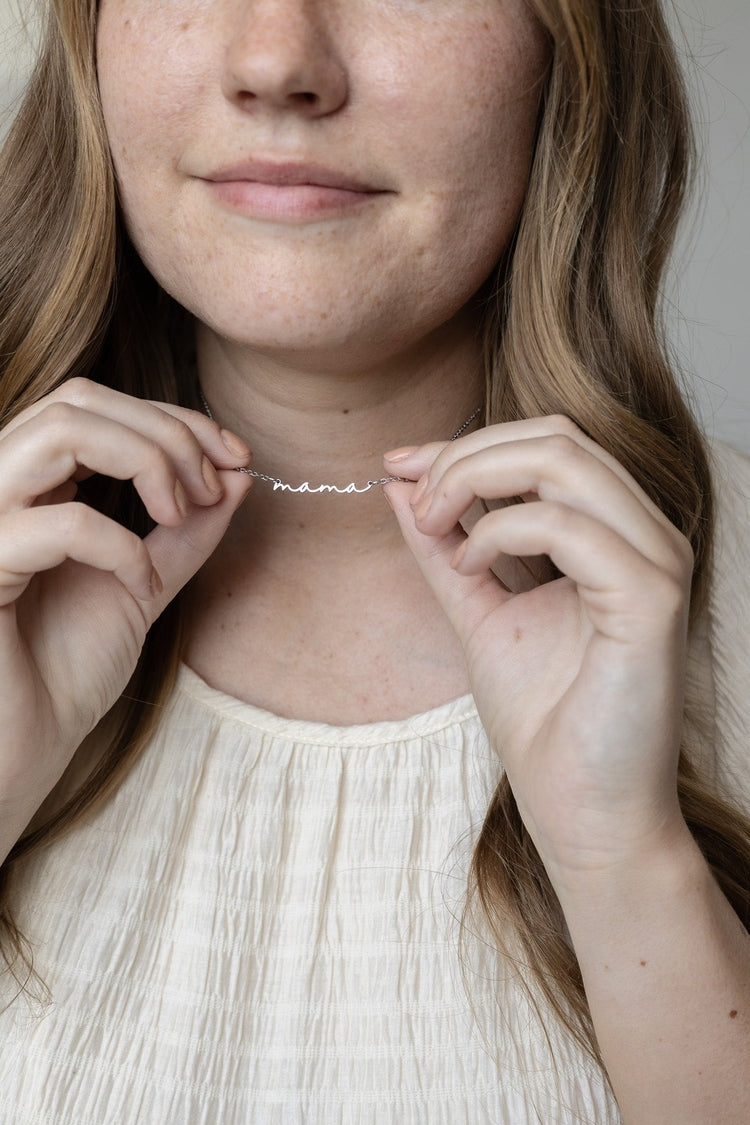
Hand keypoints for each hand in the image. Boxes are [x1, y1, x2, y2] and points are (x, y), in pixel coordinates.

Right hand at [0, 378, 250, 848]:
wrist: (24, 746)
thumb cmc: (68, 670)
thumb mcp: (144, 585)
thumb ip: (185, 531)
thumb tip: (238, 472)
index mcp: (31, 485)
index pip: (97, 406)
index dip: (173, 419)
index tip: (236, 456)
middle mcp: (0, 488)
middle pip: (79, 400)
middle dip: (166, 431)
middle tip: (216, 484)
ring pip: (59, 430)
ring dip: (145, 460)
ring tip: (181, 512)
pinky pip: (58, 524)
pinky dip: (119, 544)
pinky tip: (139, 585)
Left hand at [384, 415, 693, 890]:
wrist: (580, 809)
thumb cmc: (543, 719)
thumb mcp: (475, 609)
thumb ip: (443, 545)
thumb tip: (399, 482)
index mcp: (615, 532)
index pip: (547, 443)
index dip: (466, 442)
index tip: (398, 464)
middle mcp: (646, 535)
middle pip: (556, 436)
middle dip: (465, 453)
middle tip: (413, 495)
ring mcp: (657, 563)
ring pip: (564, 461)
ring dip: (475, 480)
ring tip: (434, 525)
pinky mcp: (652, 601)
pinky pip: (567, 527)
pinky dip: (500, 532)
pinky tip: (468, 568)